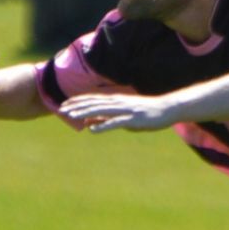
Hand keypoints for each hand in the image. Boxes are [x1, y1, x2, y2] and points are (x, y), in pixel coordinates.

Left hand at [59, 92, 178, 132]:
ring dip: (85, 112)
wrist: (167, 109)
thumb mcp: (122, 116)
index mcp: (115, 101)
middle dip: (77, 106)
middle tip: (62, 109)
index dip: (77, 102)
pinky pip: (115, 123)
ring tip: (72, 116)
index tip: (64, 105)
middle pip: (93, 103)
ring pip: (101, 110)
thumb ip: (106, 118)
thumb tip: (89, 122)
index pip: (92, 100)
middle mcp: (117, 103)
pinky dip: (103, 125)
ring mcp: (125, 110)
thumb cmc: (145, 113)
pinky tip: (93, 129)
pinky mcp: (132, 119)